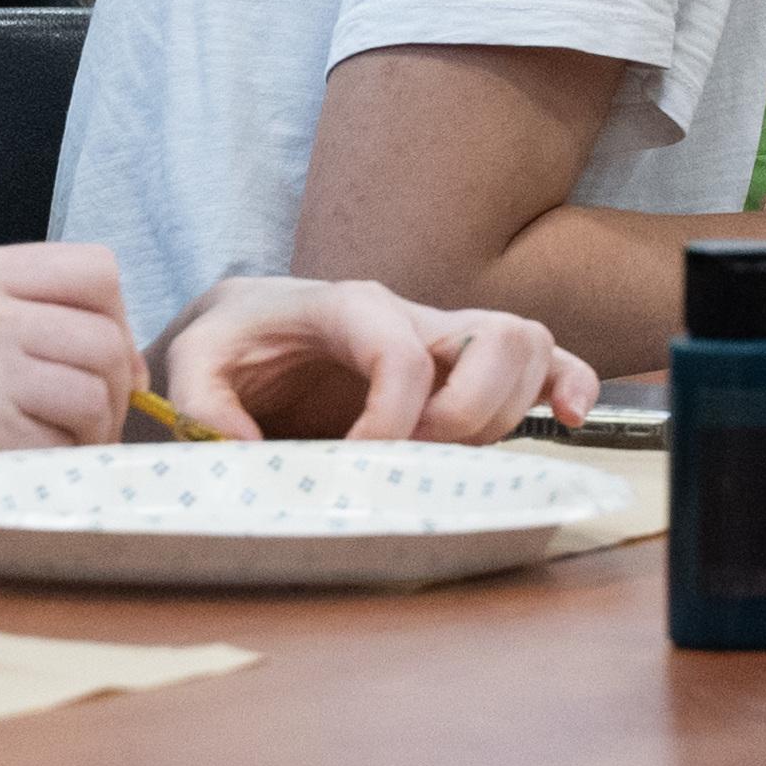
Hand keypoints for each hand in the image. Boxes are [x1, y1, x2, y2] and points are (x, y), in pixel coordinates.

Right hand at [0, 240, 151, 497]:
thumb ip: (12, 310)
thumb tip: (115, 346)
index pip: (95, 269)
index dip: (119, 319)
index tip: (110, 364)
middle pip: (103, 338)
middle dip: (114, 392)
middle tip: (91, 426)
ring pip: (93, 396)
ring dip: (90, 436)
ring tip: (55, 450)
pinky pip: (59, 448)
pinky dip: (52, 468)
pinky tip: (17, 471)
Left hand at [170, 278, 601, 442]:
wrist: (250, 327)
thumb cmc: (233, 342)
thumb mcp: (194, 362)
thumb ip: (205, 403)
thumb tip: (247, 451)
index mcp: (348, 305)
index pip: (403, 354)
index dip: (393, 419)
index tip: (356, 459)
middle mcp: (411, 313)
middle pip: (494, 339)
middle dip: (466, 413)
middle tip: (412, 454)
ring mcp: (447, 335)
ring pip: (527, 347)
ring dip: (504, 411)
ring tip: (447, 451)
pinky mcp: (465, 364)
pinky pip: (547, 360)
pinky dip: (571, 385)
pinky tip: (569, 419)